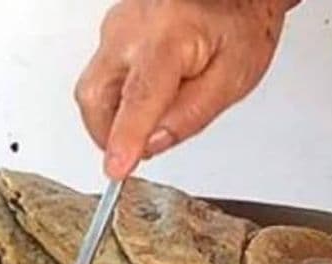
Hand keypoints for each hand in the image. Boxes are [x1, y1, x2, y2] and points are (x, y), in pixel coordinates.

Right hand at [76, 0, 295, 178]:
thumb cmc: (238, 25)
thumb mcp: (232, 80)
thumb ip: (191, 116)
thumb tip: (153, 144)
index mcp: (168, 36)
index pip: (139, 98)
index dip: (125, 138)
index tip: (116, 169)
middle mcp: (131, 28)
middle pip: (96, 96)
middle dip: (110, 134)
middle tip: (142, 147)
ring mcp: (115, 27)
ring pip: (94, 90)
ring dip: (116, 117)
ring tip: (158, 108)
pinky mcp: (110, 31)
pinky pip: (101, 77)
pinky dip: (118, 99)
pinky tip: (148, 94)